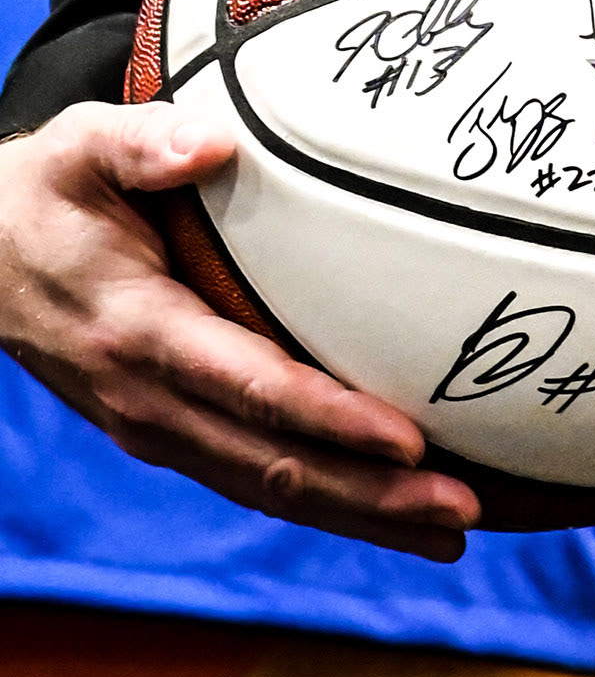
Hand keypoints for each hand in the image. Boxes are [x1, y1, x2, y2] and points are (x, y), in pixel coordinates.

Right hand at [0, 104, 477, 557]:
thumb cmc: (48, 192)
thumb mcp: (80, 148)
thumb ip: (145, 142)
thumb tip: (216, 144)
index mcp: (138, 333)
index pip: (252, 389)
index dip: (333, 420)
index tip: (411, 438)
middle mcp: (148, 401)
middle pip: (275, 466)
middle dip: (374, 495)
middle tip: (465, 509)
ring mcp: (157, 431)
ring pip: (270, 491)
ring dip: (365, 517)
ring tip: (453, 534)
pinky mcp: (170, 439)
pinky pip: (256, 481)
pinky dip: (331, 506)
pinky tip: (396, 515)